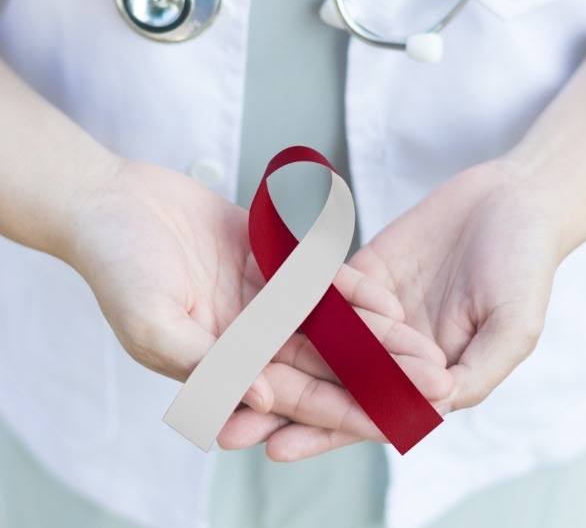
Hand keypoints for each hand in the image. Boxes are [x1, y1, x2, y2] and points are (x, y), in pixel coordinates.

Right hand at [64, 158, 442, 424]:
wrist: (113, 202)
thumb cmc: (118, 267)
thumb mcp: (154, 323)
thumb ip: (207, 363)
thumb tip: (263, 399)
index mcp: (224, 364)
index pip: (295, 398)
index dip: (348, 411)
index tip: (398, 422)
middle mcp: (250, 336)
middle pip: (325, 363)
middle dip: (379, 376)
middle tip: (433, 386)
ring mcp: (262, 297)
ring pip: (330, 323)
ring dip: (377, 336)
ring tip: (425, 349)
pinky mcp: (269, 259)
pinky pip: (316, 276)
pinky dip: (349, 288)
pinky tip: (386, 300)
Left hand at [256, 158, 563, 459]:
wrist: (511, 201)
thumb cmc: (524, 264)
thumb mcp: (512, 327)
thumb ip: (474, 372)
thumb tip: (427, 410)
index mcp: (426, 374)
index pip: (368, 411)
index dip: (323, 432)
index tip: (277, 448)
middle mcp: (391, 349)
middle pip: (328, 382)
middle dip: (280, 403)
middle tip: (228, 422)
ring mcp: (373, 311)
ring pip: (314, 339)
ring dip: (271, 355)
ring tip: (222, 368)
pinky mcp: (360, 273)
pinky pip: (321, 286)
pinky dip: (288, 296)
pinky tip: (249, 305)